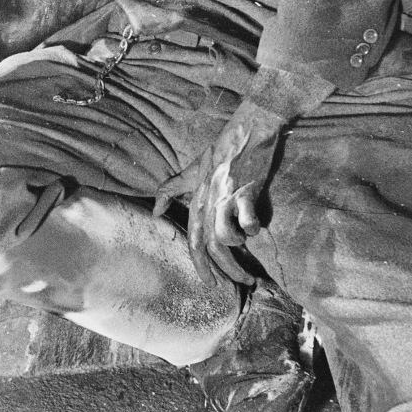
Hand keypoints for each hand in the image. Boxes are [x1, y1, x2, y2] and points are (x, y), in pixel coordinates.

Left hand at [154, 101, 285, 285]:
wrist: (249, 128)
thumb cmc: (221, 149)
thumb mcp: (192, 168)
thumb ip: (171, 189)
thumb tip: (154, 212)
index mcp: (196, 197)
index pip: (193, 239)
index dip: (200, 265)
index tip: (210, 283)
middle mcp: (208, 199)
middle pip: (210, 245)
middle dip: (223, 270)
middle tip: (239, 283)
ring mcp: (226, 195)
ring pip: (226, 237)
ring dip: (239, 252)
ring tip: (249, 255)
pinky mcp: (246, 189)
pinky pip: (248, 221)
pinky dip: (253, 230)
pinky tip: (257, 227)